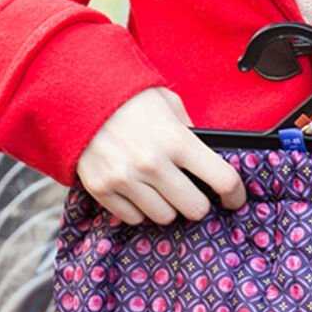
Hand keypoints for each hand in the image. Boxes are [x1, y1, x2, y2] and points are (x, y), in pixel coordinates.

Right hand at [75, 87, 247, 225]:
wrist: (75, 94)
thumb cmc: (127, 97)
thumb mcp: (168, 103)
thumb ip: (190, 132)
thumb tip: (207, 160)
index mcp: (176, 140)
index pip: (223, 180)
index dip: (236, 195)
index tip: (235, 198)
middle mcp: (152, 164)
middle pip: (196, 209)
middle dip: (198, 202)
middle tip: (192, 191)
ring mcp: (125, 179)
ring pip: (165, 217)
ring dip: (168, 206)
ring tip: (160, 187)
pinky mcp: (102, 189)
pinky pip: (134, 218)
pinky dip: (139, 209)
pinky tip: (136, 189)